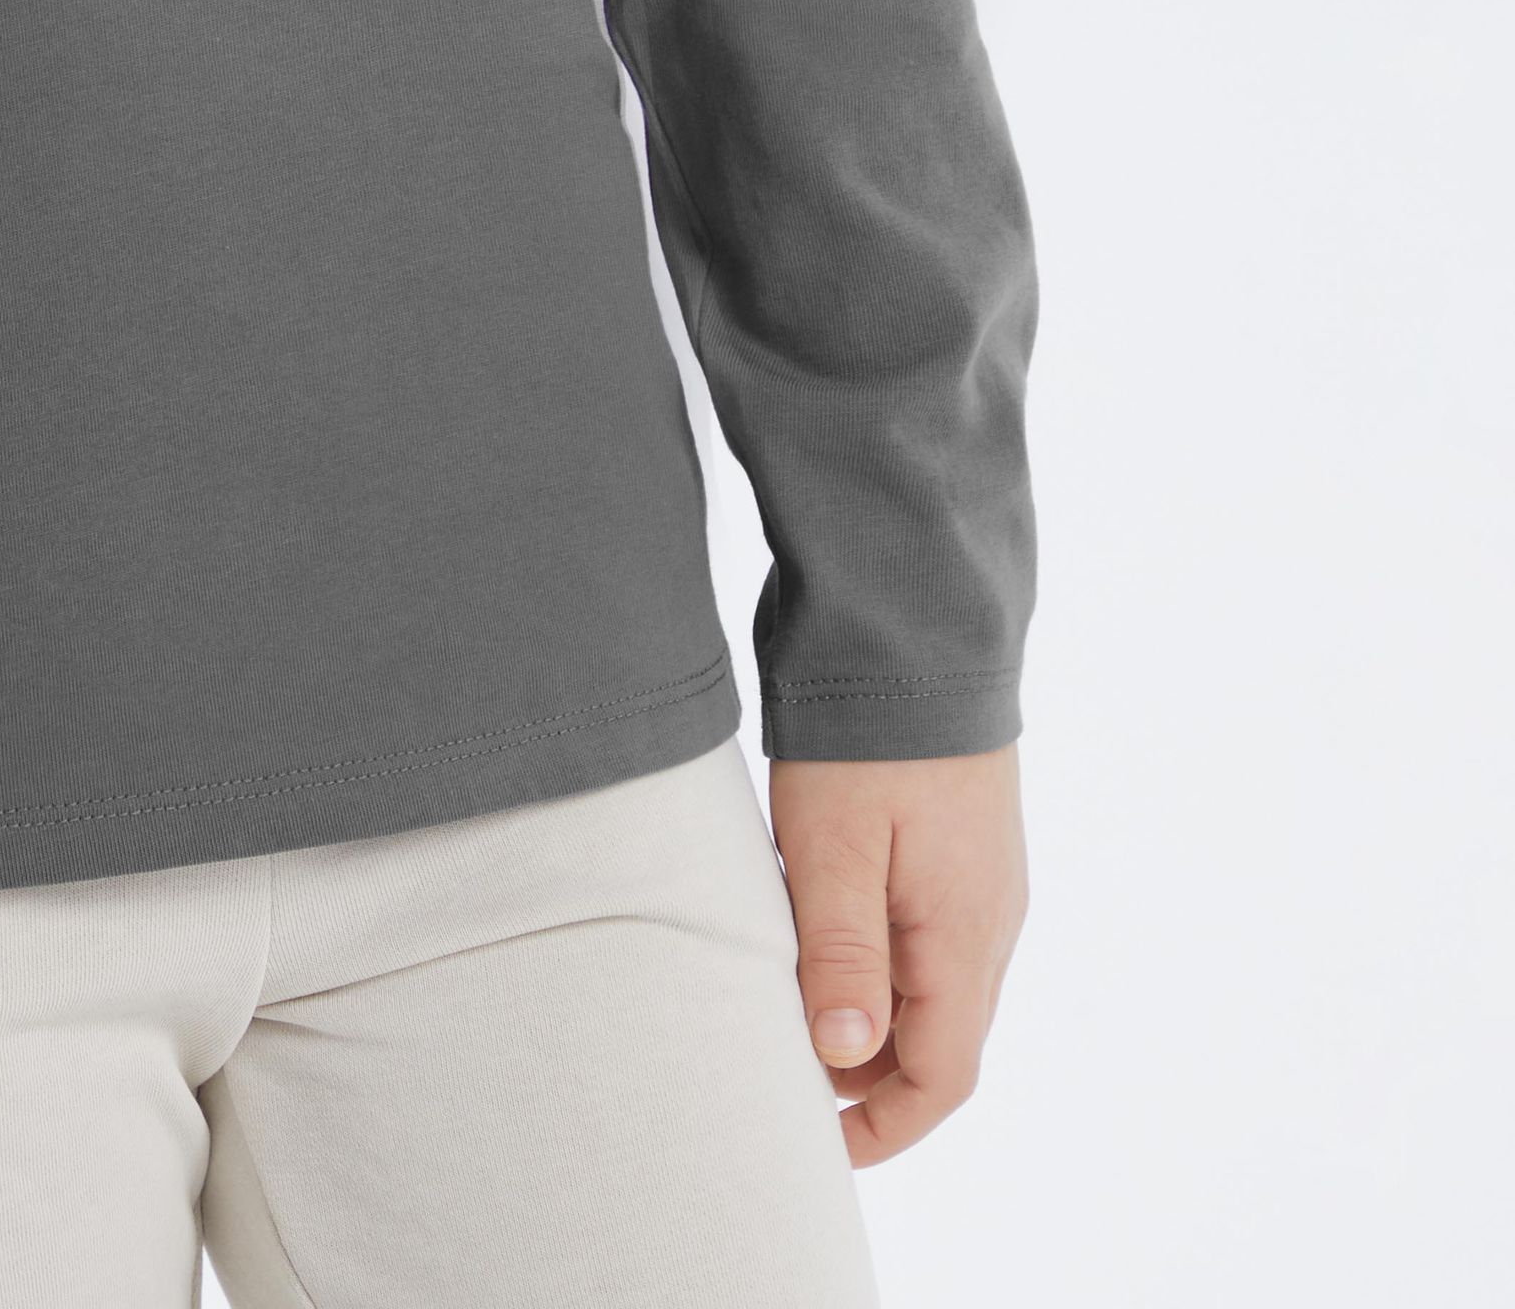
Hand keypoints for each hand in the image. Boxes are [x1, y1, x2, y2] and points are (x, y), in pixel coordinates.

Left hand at [767, 745, 1026, 1166]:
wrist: (917, 631)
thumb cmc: (870, 737)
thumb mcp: (835, 847)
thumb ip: (841, 953)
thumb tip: (844, 1056)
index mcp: (966, 938)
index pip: (941, 1074)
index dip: (885, 1123)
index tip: (822, 1142)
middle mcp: (989, 922)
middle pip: (938, 1039)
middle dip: (869, 1075)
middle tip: (785, 1069)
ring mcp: (980, 883)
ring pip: (930, 986)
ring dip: (869, 1012)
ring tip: (787, 998)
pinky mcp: (961, 847)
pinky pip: (926, 934)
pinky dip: (877, 958)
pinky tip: (817, 929)